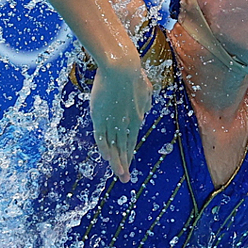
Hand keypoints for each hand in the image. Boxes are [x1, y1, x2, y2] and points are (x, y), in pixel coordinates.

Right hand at [89, 56, 153, 181]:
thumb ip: (146, 102)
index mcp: (137, 117)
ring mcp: (113, 121)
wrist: (122, 68)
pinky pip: (102, 137)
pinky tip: (106, 158)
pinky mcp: (101, 117)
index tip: (128, 164)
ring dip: (116, 162)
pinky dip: (104, 148)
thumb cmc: (134, 76)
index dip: (129, 153)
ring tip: (119, 175)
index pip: (132, 140)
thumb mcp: (146, 90)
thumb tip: (146, 110)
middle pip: (125, 148)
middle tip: (125, 179)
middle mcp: (127, 123)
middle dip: (125, 164)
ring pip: (114, 146)